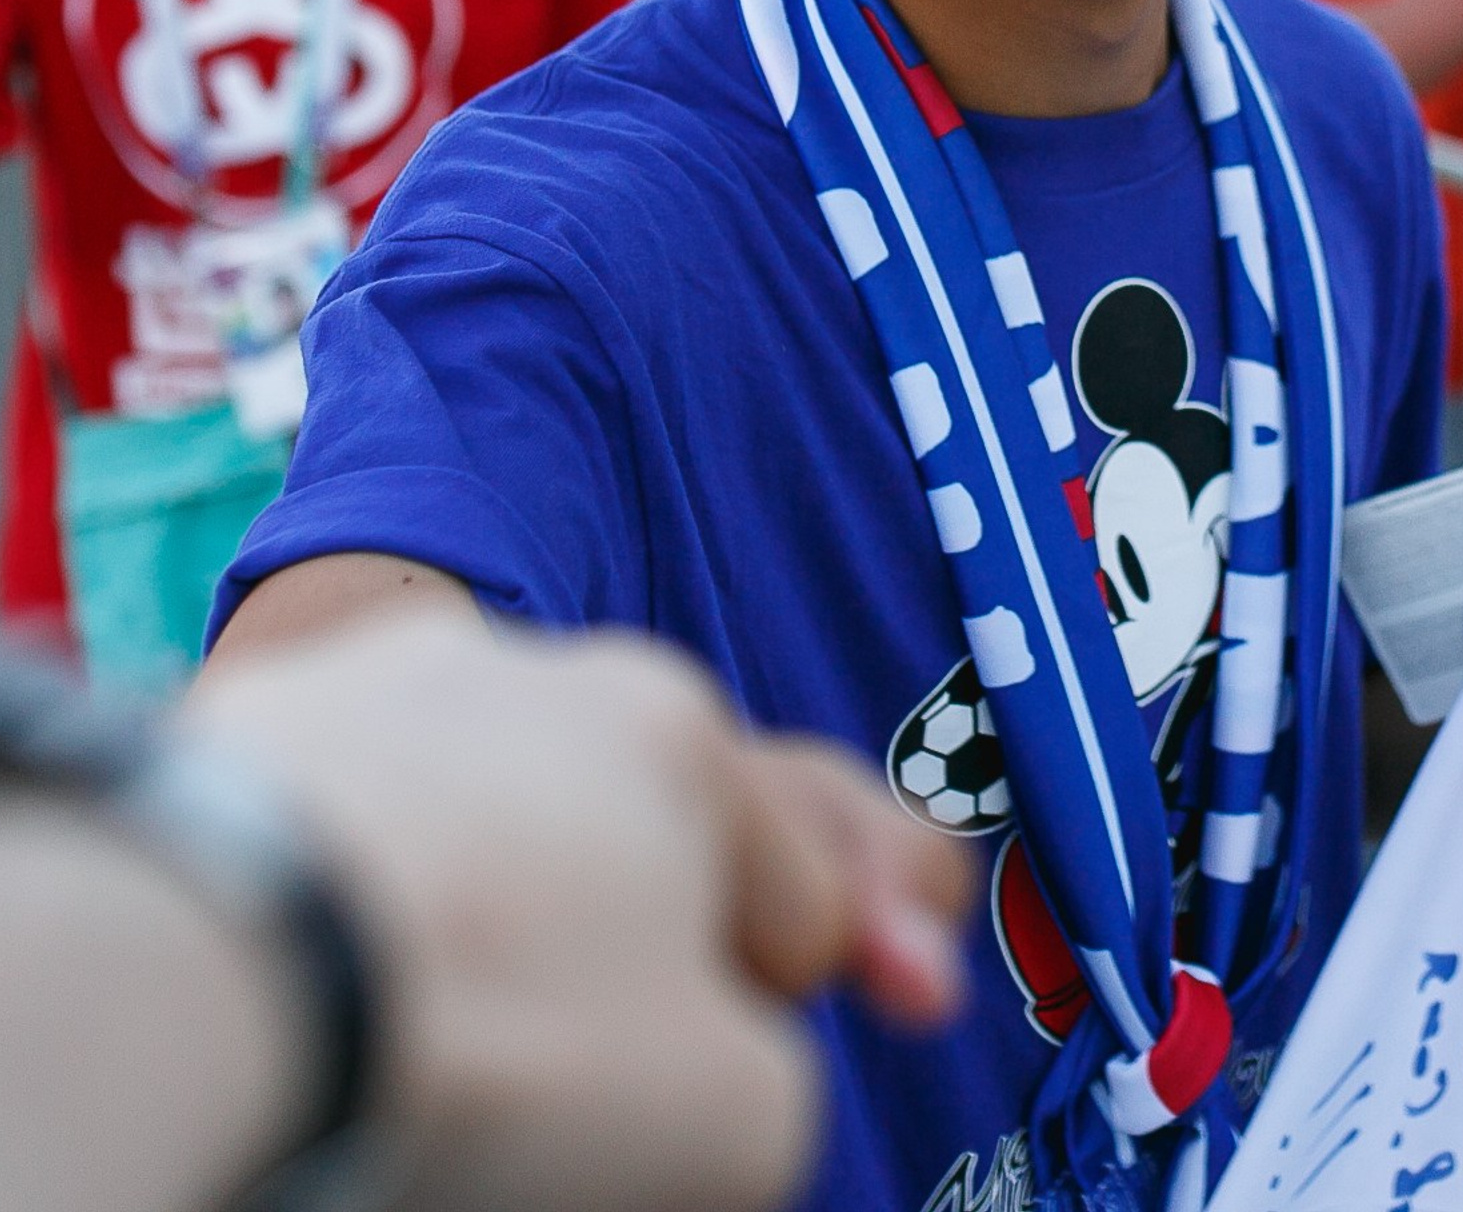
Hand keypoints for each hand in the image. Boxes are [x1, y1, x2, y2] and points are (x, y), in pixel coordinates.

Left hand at [184, 617, 972, 1211]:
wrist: (216, 963)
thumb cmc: (509, 1027)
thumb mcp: (728, 1114)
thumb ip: (775, 1082)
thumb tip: (721, 1079)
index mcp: (690, 741)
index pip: (810, 866)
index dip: (877, 945)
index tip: (915, 998)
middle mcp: (553, 679)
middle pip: (663, 802)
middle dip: (714, 886)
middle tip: (749, 963)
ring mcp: (394, 689)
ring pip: (507, 800)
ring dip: (541, 879)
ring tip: (521, 985)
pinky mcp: (251, 734)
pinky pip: (366, 818)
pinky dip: (394, 881)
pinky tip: (382, 951)